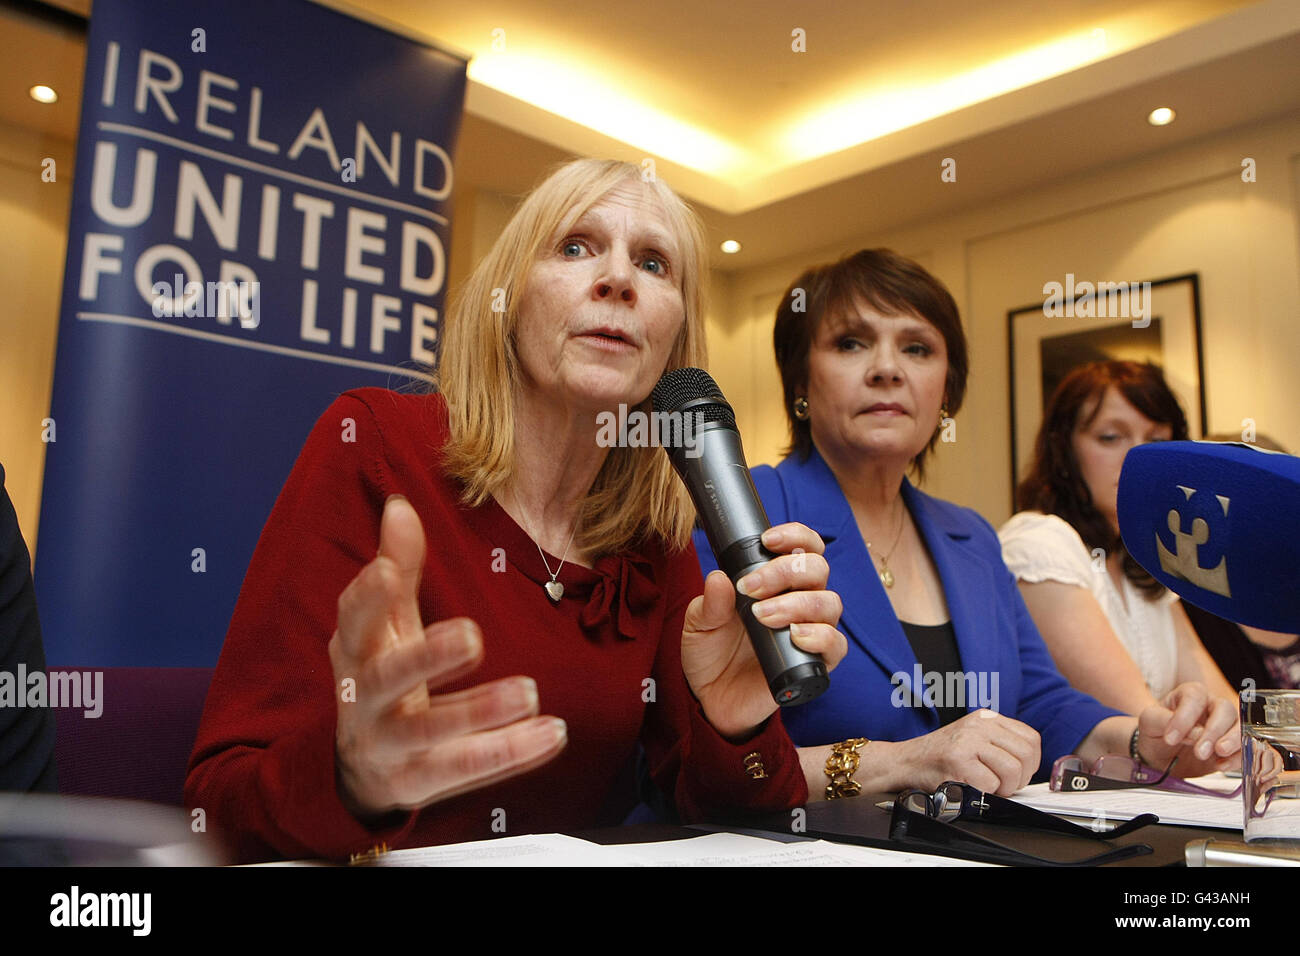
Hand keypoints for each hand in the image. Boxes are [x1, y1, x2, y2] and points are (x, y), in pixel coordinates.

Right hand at [330, 496, 566, 818]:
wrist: (362, 767)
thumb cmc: (385, 674)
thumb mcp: (388, 623)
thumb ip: (399, 567)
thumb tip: (400, 506)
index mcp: (357, 651)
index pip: (354, 619)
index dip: (368, 596)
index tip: (389, 570)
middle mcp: (365, 699)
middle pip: (389, 678)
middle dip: (427, 657)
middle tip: (473, 636)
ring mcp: (388, 744)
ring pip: (430, 733)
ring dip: (481, 712)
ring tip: (530, 692)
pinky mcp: (416, 782)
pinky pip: (465, 770)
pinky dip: (512, 752)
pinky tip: (552, 732)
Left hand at [680, 522, 844, 738]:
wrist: (711, 699)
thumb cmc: (711, 654)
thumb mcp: (699, 624)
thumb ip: (709, 603)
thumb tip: (720, 578)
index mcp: (777, 582)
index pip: (803, 548)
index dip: (795, 536)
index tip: (767, 540)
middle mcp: (800, 601)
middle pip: (818, 569)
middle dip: (786, 571)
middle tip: (751, 588)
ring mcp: (811, 631)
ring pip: (830, 603)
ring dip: (797, 603)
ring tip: (763, 616)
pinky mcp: (815, 664)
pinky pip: (836, 645)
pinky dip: (820, 637)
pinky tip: (794, 637)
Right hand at [893, 711, 1040, 795]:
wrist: (906, 762)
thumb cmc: (940, 757)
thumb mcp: (973, 739)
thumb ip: (1000, 744)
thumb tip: (1029, 766)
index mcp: (986, 718)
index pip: (1031, 739)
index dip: (1030, 763)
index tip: (1018, 773)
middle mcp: (979, 725)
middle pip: (1025, 755)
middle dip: (1019, 778)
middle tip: (1003, 785)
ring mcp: (968, 740)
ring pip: (1012, 770)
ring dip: (1004, 788)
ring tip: (988, 787)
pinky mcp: (958, 760)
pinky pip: (991, 784)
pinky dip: (986, 793)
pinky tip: (972, 787)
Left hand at [1135, 681, 1239, 776]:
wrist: (1160, 754)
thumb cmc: (1155, 732)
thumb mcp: (1149, 722)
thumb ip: (1165, 722)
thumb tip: (1194, 733)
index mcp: (1190, 694)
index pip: (1194, 697)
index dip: (1185, 717)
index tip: (1171, 738)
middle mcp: (1211, 706)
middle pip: (1225, 709)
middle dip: (1215, 730)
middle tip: (1200, 751)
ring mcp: (1225, 726)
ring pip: (1240, 726)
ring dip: (1233, 741)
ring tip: (1219, 754)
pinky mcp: (1232, 747)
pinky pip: (1245, 748)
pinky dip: (1237, 758)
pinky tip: (1221, 766)